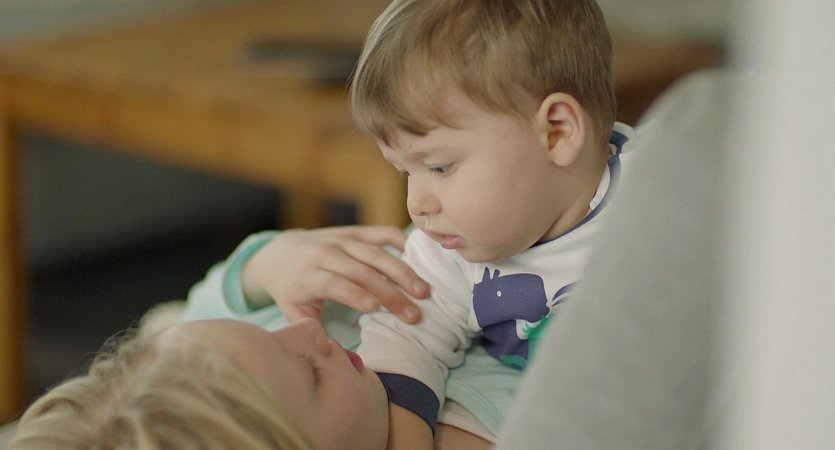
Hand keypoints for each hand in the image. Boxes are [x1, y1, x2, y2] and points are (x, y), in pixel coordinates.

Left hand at [241, 226, 429, 322]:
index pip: (336, 284)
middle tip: (416, 312)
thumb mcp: (294, 313)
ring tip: (424, 290)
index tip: (378, 310)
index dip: (356, 295)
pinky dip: (400, 240)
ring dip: (403, 271)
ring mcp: (343, 240)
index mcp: (309, 276)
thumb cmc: (291, 290)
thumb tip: (335, 356)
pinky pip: (380, 233)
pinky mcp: (354, 232)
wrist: (279, 253)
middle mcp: (327, 254)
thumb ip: (314, 332)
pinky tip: (418, 256)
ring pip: (376, 253)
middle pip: (363, 272)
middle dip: (391, 292)